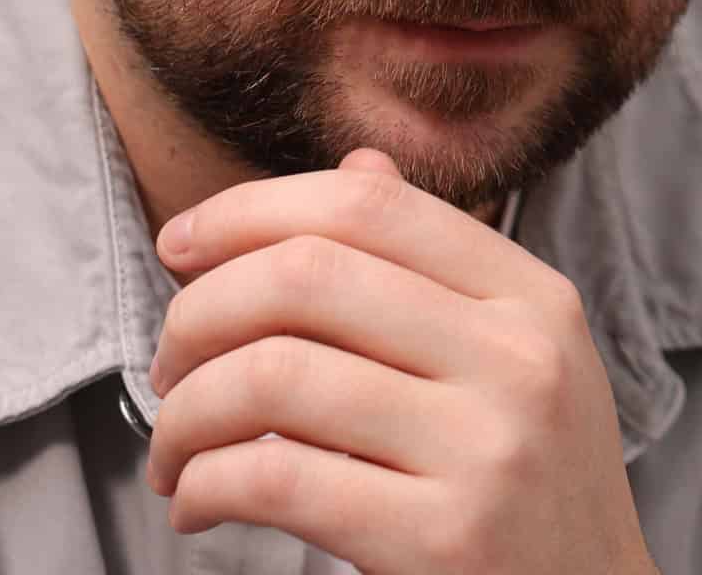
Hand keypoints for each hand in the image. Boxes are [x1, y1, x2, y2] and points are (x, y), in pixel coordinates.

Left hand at [145, 150, 656, 574]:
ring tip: (176, 451)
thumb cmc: (531, 492)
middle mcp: (519, 358)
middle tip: (169, 367)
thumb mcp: (518, 362)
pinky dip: (205, 484)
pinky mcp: (445, 539)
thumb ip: (436, 269)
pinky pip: (274, 477)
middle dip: (197, 314)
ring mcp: (488, 448)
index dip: (248, 210)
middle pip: (305, 275)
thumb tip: (358, 164)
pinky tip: (200, 503)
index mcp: (532, 298)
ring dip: (185, 413)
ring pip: (273, 376)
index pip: (369, 204)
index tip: (178, 248)